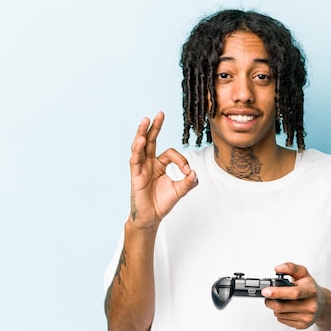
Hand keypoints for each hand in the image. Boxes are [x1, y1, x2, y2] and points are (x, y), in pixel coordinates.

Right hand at [128, 112, 197, 228]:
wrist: (151, 218)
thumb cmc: (162, 203)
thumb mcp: (179, 191)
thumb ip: (188, 182)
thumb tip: (195, 173)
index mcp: (159, 165)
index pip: (170, 153)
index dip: (181, 160)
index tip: (188, 172)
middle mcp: (149, 163)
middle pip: (151, 140)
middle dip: (155, 127)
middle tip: (161, 113)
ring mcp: (141, 168)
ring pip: (140, 146)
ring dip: (143, 133)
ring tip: (146, 120)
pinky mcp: (136, 175)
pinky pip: (135, 160)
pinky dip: (138, 149)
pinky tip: (141, 140)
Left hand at [262, 263, 325, 328]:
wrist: (322, 303)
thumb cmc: (310, 287)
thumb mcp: (302, 273)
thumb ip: (290, 267)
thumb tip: (278, 268)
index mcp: (311, 290)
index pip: (293, 293)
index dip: (277, 292)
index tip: (266, 291)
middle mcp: (311, 305)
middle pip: (282, 307)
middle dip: (270, 301)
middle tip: (267, 295)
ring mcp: (307, 317)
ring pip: (280, 314)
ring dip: (274, 307)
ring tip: (280, 300)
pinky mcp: (303, 325)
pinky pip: (282, 320)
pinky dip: (280, 314)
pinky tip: (286, 308)